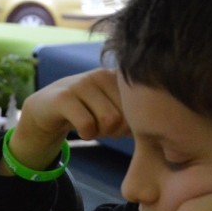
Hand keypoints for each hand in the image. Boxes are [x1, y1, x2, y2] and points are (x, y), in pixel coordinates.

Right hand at [0, 69, 128, 174]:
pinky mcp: (63, 97)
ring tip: (91, 126)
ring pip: (109, 121)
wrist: (46, 110)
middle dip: (114, 131)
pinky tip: (80, 129)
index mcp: (118, 77)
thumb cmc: (87, 112)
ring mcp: (81, 83)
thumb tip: (165, 128)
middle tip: (100, 127)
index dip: (130, 125)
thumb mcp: (113, 109)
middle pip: (124, 117)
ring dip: (100, 133)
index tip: (117, 125)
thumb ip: (136, 114)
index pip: (140, 108)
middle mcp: (101, 75)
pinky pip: (87, 126)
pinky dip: (87, 135)